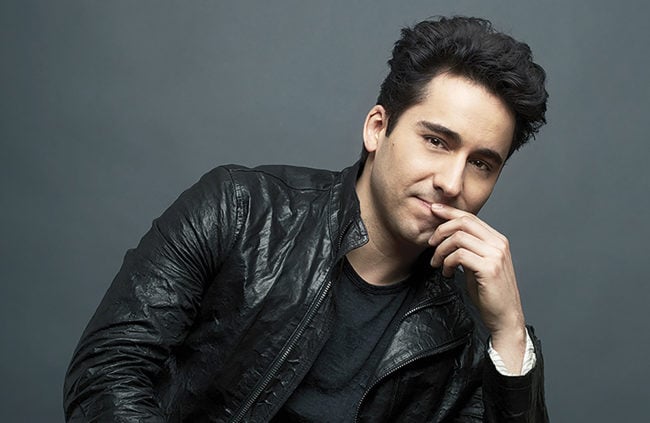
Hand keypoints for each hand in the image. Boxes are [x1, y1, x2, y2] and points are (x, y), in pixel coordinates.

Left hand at [427, 203, 526, 372]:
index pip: (470, 217)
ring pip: (458, 238)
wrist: (505, 317)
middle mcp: (499, 244)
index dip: (449, 212)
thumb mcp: (478, 264)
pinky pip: (459, 255)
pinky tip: (446, 273)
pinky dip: (447, 262)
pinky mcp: (489, 268)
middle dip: (441, 229)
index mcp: (497, 240)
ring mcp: (495, 255)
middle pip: (464, 222)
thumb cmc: (489, 293)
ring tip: (437, 263)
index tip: (433, 210)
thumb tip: (448, 236)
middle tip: (430, 243)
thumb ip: (469, 248)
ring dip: (441, 250)